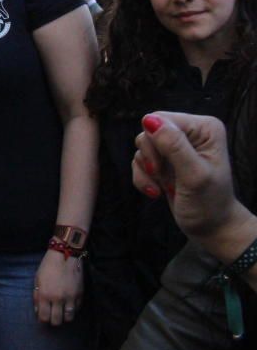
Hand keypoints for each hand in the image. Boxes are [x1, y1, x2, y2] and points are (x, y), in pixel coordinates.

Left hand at [33, 249, 83, 325]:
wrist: (65, 255)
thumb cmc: (48, 266)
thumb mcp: (37, 280)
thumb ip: (37, 296)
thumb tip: (38, 311)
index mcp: (45, 294)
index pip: (44, 317)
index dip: (43, 320)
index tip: (43, 316)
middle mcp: (58, 298)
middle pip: (57, 321)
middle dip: (53, 321)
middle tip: (52, 315)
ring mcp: (70, 297)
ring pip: (69, 318)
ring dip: (64, 317)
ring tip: (61, 311)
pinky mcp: (80, 295)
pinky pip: (77, 309)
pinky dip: (73, 309)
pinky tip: (68, 303)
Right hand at [133, 112, 237, 239]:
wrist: (211, 229)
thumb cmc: (209, 204)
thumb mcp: (194, 175)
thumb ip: (174, 146)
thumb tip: (149, 120)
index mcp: (204, 128)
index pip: (162, 119)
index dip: (154, 143)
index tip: (160, 168)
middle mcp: (190, 132)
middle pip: (148, 131)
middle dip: (150, 158)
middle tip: (162, 178)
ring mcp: (176, 146)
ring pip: (142, 147)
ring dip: (146, 171)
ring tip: (163, 187)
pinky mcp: (164, 160)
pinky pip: (139, 160)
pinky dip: (143, 177)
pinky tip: (157, 191)